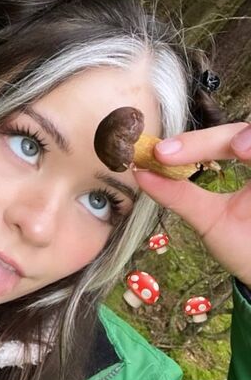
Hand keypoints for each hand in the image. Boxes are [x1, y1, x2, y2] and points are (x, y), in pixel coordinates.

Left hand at [132, 122, 250, 285]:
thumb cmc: (247, 247)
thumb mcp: (210, 220)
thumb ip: (179, 195)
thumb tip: (140, 172)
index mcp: (250, 160)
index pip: (226, 140)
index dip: (196, 143)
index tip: (159, 153)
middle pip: (246, 132)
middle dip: (217, 139)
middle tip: (187, 151)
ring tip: (238, 148)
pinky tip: (250, 153)